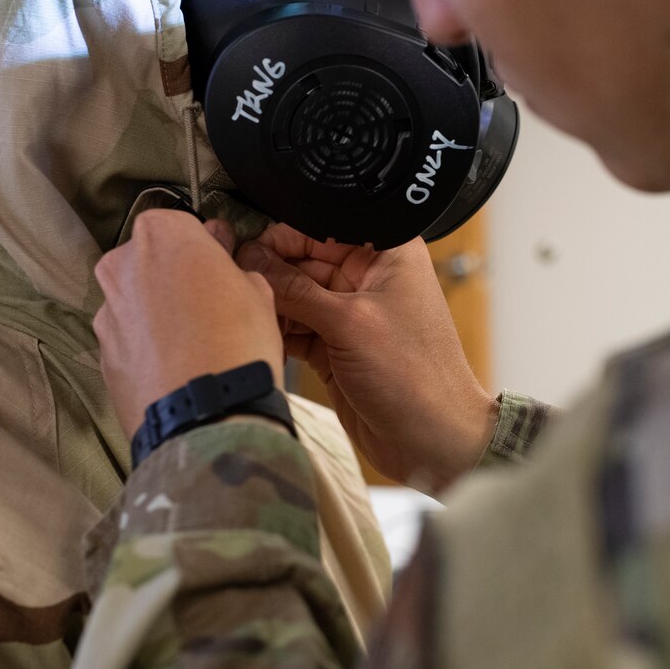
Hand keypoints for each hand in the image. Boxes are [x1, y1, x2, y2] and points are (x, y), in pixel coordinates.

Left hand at [93, 210, 283, 439]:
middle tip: (208, 303)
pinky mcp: (101, 355)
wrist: (207, 414)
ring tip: (192, 343)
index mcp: (161, 235)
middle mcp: (122, 266)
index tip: (220, 261)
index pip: (179, 223)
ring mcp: (105, 312)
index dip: (202, 243)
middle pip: (149, 259)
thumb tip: (222, 262)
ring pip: (134, 300)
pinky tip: (175, 367)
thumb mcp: (257, 293)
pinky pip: (128, 340)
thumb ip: (233, 267)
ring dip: (157, 312)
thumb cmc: (238, 340)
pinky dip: (146, 347)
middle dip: (173, 275)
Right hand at [237, 224, 497, 492]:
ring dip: (272, 306)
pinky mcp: (336, 348)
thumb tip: (253, 258)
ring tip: (247, 314)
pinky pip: (296, 329)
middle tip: (238, 285)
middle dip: (270, 274)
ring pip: (295, 296)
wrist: (431, 441)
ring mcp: (351, 315)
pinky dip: (278, 333)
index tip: (246, 249)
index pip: (321, 227)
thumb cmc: (415, 378)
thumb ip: (296, 289)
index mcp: (386, 253)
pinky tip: (261, 337)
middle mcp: (369, 278)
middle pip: (302, 261)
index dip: (282, 237)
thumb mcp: (349, 323)